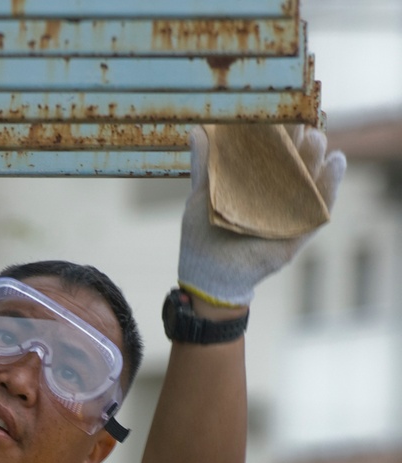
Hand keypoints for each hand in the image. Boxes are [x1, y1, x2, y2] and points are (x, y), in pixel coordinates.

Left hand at [178, 125, 346, 307]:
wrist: (207, 277)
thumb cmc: (202, 238)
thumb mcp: (202, 198)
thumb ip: (205, 166)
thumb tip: (199, 130)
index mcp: (255, 180)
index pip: (274, 147)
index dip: (280, 128)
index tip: (279, 111)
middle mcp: (277, 191)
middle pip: (297, 157)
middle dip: (301, 138)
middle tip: (299, 124)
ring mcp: (290, 211)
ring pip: (312, 177)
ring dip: (316, 156)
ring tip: (315, 140)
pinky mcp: (300, 232)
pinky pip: (321, 206)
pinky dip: (331, 185)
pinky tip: (336, 162)